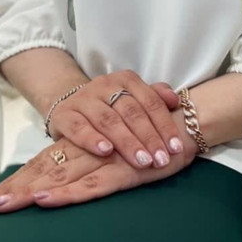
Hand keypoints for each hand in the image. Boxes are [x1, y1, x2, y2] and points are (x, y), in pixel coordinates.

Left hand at [0, 109, 199, 214]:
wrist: (188, 122)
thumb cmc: (156, 137)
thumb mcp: (127, 148)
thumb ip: (106, 157)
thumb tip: (92, 170)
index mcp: (86, 146)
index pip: (46, 164)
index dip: (19, 180)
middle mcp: (89, 151)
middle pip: (44, 172)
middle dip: (14, 190)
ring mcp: (104, 161)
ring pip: (59, 179)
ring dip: (28, 193)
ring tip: (1, 208)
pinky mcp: (122, 172)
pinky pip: (90, 187)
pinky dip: (66, 195)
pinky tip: (43, 201)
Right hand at [47, 72, 185, 170]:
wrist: (70, 104)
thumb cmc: (111, 107)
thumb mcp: (134, 99)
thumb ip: (155, 98)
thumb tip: (175, 101)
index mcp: (127, 80)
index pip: (151, 102)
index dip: (165, 125)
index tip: (176, 148)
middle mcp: (105, 85)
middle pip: (131, 112)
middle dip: (149, 138)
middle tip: (161, 160)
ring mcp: (83, 98)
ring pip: (108, 120)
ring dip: (127, 142)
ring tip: (141, 161)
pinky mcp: (64, 114)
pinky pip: (79, 127)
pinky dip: (93, 139)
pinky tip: (106, 152)